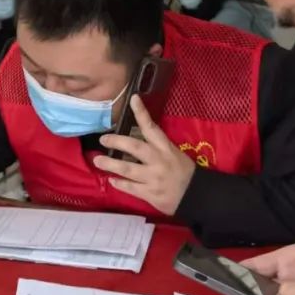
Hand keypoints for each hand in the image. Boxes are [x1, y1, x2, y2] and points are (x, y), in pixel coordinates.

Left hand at [91, 95, 194, 214]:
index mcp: (166, 148)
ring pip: (128, 169)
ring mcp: (153, 178)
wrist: (197, 195)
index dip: (142, 113)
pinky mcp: (150, 194)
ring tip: (97, 161)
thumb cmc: (183, 172)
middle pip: (135, 147)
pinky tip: (111, 180)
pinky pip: (130, 188)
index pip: (152, 127)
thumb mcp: (174, 153)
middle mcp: (159, 161)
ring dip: (111, 164)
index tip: (133, 99)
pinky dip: (119, 183)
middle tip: (103, 139)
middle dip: (117, 141)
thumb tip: (132, 140)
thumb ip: (156, 146)